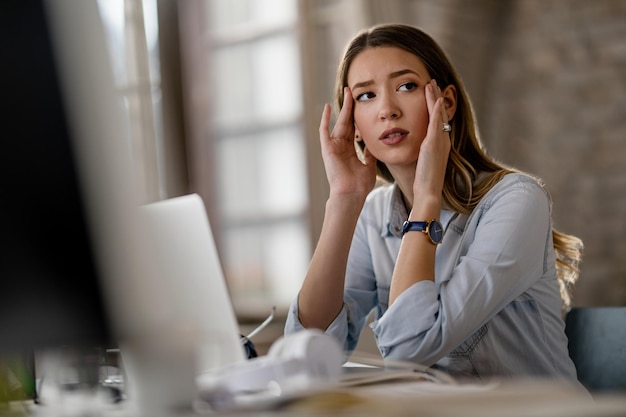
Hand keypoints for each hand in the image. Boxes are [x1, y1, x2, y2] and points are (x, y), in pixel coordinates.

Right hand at [319, 87, 376, 198]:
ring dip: (342, 108)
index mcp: (350, 150)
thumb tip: (374, 143)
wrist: (352, 193)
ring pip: (338, 122)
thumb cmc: (360, 184)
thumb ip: (370, 153)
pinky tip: (327, 107)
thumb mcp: (369, 164)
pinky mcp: (327, 148)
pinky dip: (325, 119)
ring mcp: (333, 147)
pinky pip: (324, 131)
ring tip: (347, 93)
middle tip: (353, 91)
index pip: (354, 128)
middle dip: (350, 106)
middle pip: (347, 122)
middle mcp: (340, 146)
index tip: (363, 103)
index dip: (358, 116)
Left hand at [413, 80, 450, 201]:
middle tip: (432, 82)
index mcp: (440, 143)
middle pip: (440, 113)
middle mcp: (443, 140)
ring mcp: (440, 141)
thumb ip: (421, 151)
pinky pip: (436, 123)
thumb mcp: (423, 161)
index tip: (431, 93)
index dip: (435, 106)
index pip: (437, 120)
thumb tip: (417, 146)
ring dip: (435, 98)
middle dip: (436, 97)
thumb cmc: (424, 180)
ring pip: (438, 114)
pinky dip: (436, 110)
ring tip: (431, 83)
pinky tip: (436, 99)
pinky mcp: (433, 144)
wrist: (429, 191)